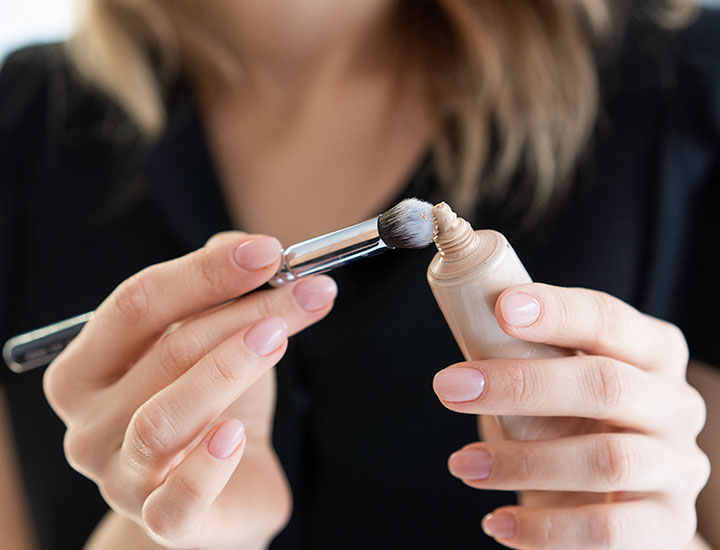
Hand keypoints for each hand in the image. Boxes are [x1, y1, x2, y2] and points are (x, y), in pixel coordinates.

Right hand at [43, 232, 336, 549]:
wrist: (223, 490)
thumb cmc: (213, 407)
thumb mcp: (213, 342)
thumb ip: (215, 292)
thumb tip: (241, 246)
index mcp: (86, 369)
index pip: (135, 304)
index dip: (204, 273)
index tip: (268, 251)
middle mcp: (88, 424)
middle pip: (166, 351)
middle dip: (246, 311)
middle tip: (307, 289)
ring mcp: (119, 478)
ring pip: (167, 417)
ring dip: (232, 367)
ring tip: (280, 339)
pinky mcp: (162, 522)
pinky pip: (180, 497)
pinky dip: (211, 462)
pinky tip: (239, 434)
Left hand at [433, 283, 709, 548]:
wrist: (621, 499)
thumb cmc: (576, 421)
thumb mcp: (560, 378)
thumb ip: (528, 353)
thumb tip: (467, 320)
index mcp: (651, 352)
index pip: (609, 319)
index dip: (559, 310)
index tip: (503, 307)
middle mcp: (674, 404)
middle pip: (606, 386)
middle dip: (520, 385)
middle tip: (450, 388)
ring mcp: (678, 466)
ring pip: (606, 461)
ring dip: (521, 462)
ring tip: (462, 464)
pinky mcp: (667, 523)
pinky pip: (607, 532)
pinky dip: (544, 528)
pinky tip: (496, 523)